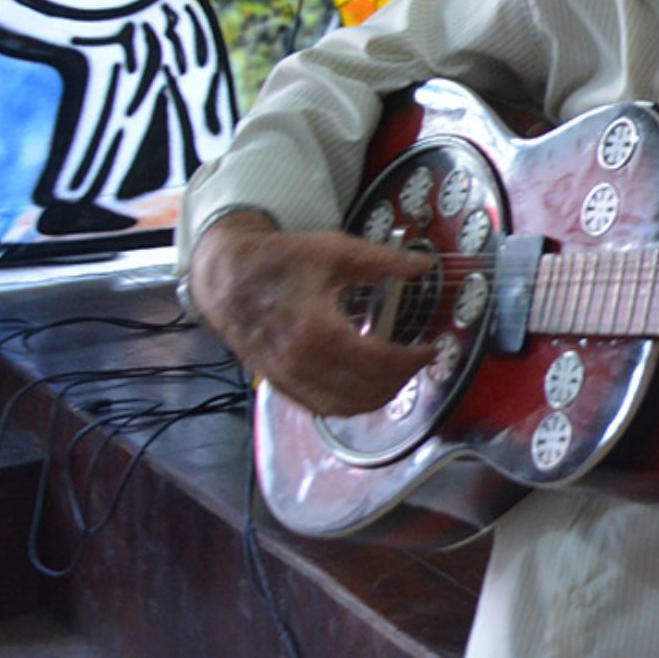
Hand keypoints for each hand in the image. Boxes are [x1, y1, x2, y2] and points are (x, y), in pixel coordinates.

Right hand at [187, 212, 436, 415]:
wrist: (228, 277)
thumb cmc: (280, 262)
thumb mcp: (334, 251)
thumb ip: (382, 261)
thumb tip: (422, 266)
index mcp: (316, 330)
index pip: (376, 362)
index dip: (410, 360)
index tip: (431, 348)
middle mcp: (299, 363)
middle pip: (364, 391)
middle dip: (401, 379)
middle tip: (418, 360)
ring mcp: (287, 379)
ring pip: (343, 407)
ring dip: (378, 397)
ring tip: (398, 374)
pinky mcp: (279, 385)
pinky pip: (320, 408)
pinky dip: (349, 404)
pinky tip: (366, 386)